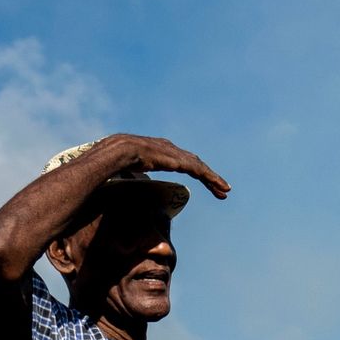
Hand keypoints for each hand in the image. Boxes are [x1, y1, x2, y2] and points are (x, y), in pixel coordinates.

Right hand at [102, 134, 231, 199]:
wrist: (117, 152)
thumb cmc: (114, 161)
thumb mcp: (126, 168)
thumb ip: (131, 172)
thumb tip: (122, 183)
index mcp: (158, 150)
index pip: (180, 161)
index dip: (193, 171)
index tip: (202, 183)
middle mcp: (169, 149)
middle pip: (194, 163)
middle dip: (208, 176)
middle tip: (221, 189)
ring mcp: (174, 153)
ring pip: (199, 166)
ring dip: (213, 179)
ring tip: (225, 190)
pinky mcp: (178, 160)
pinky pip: (198, 170)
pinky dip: (210, 178)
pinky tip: (219, 186)